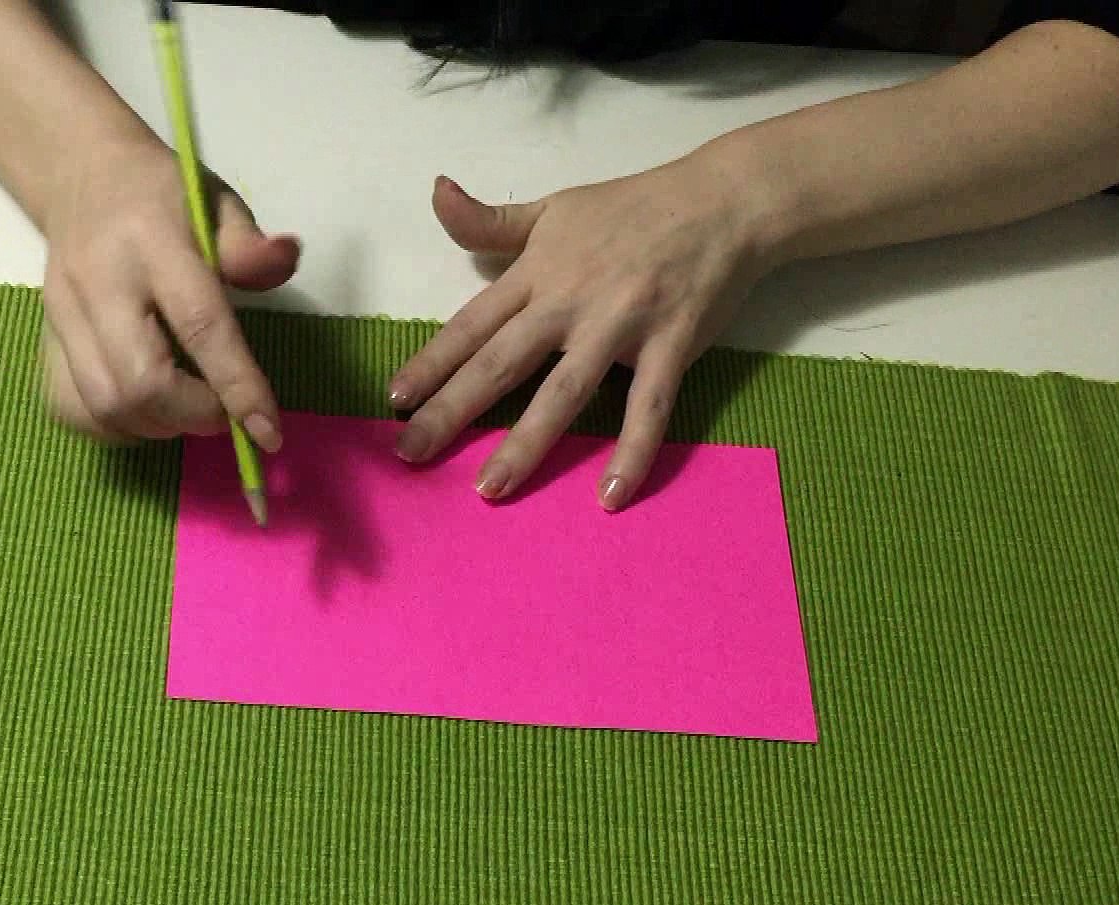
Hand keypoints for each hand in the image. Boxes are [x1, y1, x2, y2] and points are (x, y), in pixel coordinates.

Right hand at [39, 137, 300, 446]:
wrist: (79, 170)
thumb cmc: (162, 191)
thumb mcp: (216, 200)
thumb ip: (248, 244)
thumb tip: (283, 261)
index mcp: (153, 242)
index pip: (198, 325)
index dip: (236, 386)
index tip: (266, 432)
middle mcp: (101, 283)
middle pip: (141, 382)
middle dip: (193, 415)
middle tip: (222, 411)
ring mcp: (64, 314)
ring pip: (105, 405)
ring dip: (157, 426)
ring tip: (185, 408)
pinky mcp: (46, 337)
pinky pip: (71, 408)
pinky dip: (114, 427)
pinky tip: (142, 410)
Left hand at [389, 163, 774, 509]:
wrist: (724, 202)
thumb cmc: (633, 208)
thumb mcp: (553, 208)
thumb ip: (491, 221)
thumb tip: (436, 194)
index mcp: (538, 272)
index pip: (472, 324)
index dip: (431, 361)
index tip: (394, 399)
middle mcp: (571, 301)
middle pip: (501, 363)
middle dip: (451, 410)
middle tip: (410, 454)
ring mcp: (621, 326)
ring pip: (563, 392)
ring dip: (525, 443)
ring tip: (490, 487)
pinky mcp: (670, 346)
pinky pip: (647, 408)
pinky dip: (631, 453)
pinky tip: (609, 496)